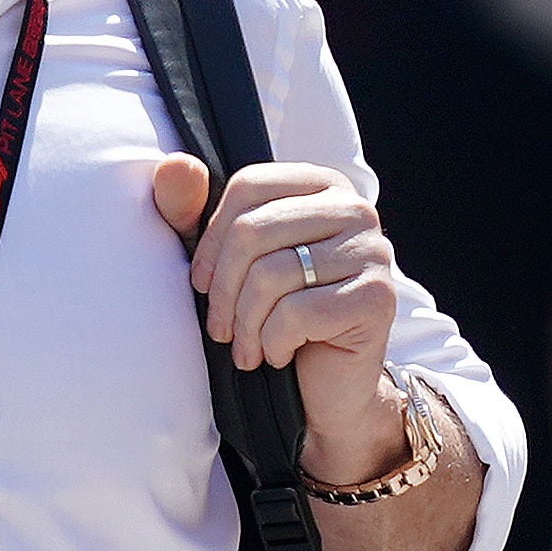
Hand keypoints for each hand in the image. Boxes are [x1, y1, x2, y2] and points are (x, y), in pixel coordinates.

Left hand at [153, 154, 407, 478]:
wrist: (325, 386)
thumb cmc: (271, 315)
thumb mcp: (225, 261)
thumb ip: (191, 211)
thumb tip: (174, 164)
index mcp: (320, 186)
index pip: (247, 187)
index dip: (210, 239)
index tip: (200, 282)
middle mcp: (355, 209)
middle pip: (253, 231)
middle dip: (222, 289)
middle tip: (219, 327)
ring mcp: (372, 251)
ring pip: (271, 275)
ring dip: (245, 323)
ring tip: (246, 345)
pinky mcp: (377, 297)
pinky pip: (296, 313)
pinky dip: (273, 343)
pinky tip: (277, 355)